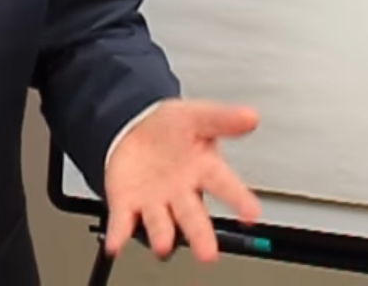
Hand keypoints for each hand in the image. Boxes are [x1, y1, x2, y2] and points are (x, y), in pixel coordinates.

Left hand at [102, 98, 260, 262]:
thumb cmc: (171, 128)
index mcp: (203, 170)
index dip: (238, 199)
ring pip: (160, 223)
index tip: (251, 213)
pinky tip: (116, 243)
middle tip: (208, 253)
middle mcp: (181, 193)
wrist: (135, 128)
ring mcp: (155, 201)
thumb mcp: (197, 115)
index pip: (224, 185)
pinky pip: (123, 221)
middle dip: (200, 235)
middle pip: (193, 216)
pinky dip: (119, 233)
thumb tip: (250, 117)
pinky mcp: (128, 205)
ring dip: (161, 235)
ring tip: (162, 245)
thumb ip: (222, 119)